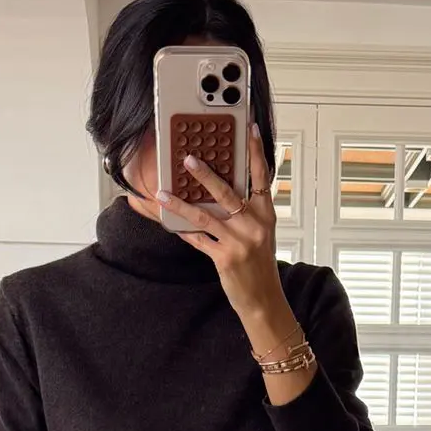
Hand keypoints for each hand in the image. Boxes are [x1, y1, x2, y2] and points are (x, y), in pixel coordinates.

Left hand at [128, 126, 285, 332]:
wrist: (264, 301)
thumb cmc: (260, 266)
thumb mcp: (261, 234)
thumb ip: (247, 212)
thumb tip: (223, 189)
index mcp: (265, 214)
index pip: (262, 177)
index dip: (255, 152)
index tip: (249, 129)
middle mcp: (254, 225)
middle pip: (227, 193)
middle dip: (205, 174)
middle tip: (188, 158)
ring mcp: (239, 242)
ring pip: (205, 216)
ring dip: (181, 204)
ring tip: (164, 192)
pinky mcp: (225, 258)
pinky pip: (198, 240)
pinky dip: (183, 231)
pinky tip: (168, 222)